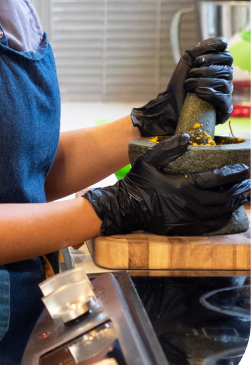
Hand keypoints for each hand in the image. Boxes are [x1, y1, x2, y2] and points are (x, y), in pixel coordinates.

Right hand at [83, 133, 250, 236]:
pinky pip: (213, 225)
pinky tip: (229, 211)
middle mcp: (190, 204)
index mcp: (183, 186)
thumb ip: (168, 148)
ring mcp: (189, 218)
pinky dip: (225, 217)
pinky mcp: (186, 228)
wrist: (125, 208)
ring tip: (244, 194)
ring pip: (221, 212)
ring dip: (235, 203)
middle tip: (249, 181)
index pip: (216, 179)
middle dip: (240, 189)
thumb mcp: (149, 160)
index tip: (244, 168)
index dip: (233, 174)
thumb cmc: (137, 182)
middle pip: (224, 198)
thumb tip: (187, 136)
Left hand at [131, 37, 232, 136]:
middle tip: (191, 73)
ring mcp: (226, 94)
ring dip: (202, 81)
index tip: (195, 60)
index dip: (212, 56)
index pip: (226, 56)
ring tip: (188, 85)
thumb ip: (202, 49)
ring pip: (223, 83)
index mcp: (219, 68)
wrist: (170, 103)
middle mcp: (226, 80)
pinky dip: (209, 93)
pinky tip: (198, 93)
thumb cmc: (180, 82)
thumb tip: (223, 42)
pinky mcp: (224, 109)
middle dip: (205, 69)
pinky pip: (223, 98)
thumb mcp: (188, 61)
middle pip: (226, 69)